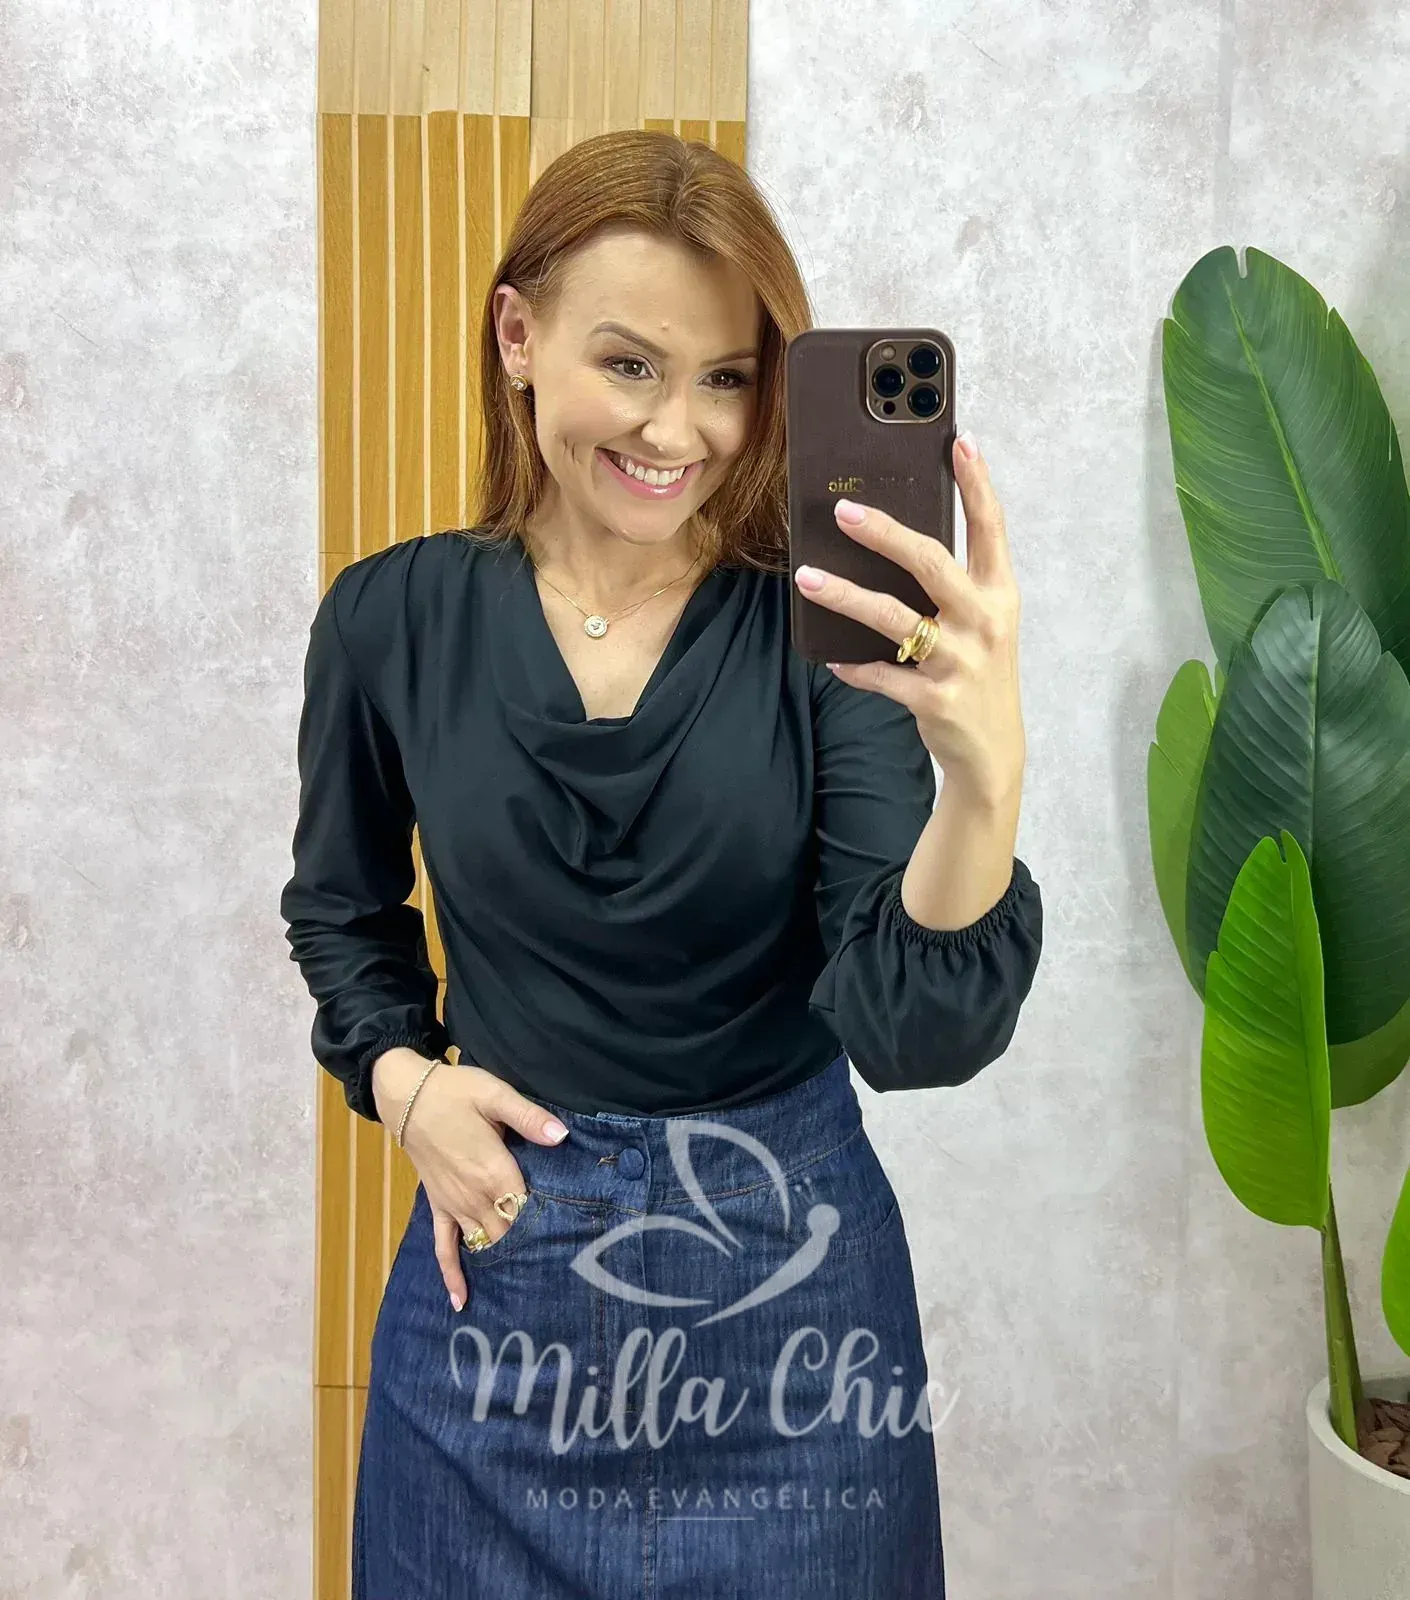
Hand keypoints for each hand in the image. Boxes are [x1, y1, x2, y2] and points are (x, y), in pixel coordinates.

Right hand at [372, 1050, 568, 1311]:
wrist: (408, 1096)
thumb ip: (529, 1117)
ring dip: (502, 1265)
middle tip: (562, 1274)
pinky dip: (452, 1275)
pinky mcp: (438, 1207)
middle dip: (533, 1252)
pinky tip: (461, 1301)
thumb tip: (562, 1136)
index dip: (551, 1227)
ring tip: (529, 1293)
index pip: (529, 1210)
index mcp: (495, 1171)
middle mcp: (475, 1197)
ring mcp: (454, 1206)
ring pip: (484, 1244)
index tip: (575, 1245)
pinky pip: (443, 1248)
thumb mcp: (496, 1094)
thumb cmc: (456, 1092)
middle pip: (510, 1234)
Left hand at [792, 429, 1025, 802]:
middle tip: (843, 511)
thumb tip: (897, 538)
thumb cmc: (979, 672)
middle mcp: (984, 622)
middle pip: (931, 563)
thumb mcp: (983, 623)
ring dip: (845, 596)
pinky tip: (833, 659)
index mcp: (999, 595)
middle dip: (885, 534)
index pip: (991, 529)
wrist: (993, 749)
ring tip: (806, 578)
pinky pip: (880, 674)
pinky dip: (853, 667)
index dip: (977, 484)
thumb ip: (954, 585)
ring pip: (893, 619)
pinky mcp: (934, 698)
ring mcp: (960, 661)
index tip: (959, 441)